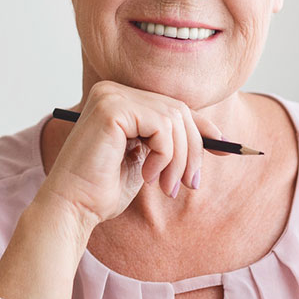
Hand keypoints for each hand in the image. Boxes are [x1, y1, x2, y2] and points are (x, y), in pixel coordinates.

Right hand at [37, 81, 224, 230]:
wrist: (73, 207)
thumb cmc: (104, 190)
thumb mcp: (148, 161)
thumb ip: (171, 142)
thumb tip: (217, 136)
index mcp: (120, 99)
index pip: (173, 106)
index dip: (202, 126)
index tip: (225, 147)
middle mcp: (114, 90)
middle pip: (178, 111)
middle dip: (192, 151)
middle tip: (190, 184)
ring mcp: (111, 96)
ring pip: (175, 119)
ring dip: (179, 159)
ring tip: (166, 187)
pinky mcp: (113, 108)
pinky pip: (162, 127)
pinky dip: (165, 156)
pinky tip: (147, 176)